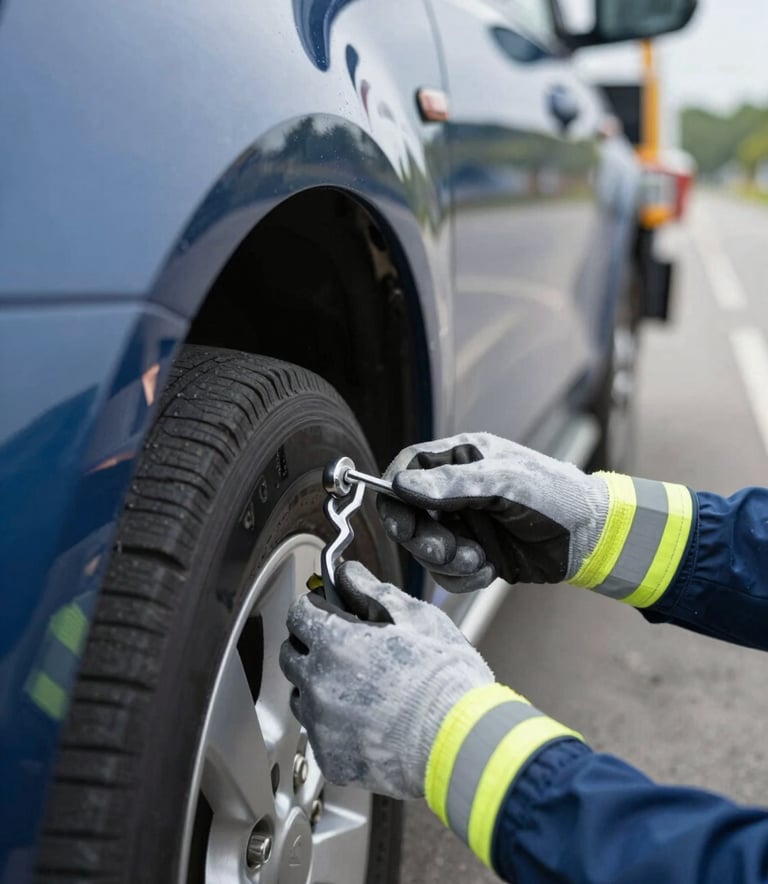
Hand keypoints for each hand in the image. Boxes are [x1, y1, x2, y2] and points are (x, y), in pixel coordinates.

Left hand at [279, 561, 493, 798]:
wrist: (462, 743)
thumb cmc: (445, 680)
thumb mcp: (416, 618)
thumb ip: (372, 590)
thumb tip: (348, 574)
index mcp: (336, 642)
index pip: (299, 614)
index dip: (315, 608)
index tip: (329, 611)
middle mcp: (319, 683)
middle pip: (292, 654)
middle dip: (311, 645)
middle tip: (346, 647)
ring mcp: (321, 725)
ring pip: (301, 696)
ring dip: (319, 685)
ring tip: (360, 687)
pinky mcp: (331, 758)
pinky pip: (319, 734)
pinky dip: (334, 725)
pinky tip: (367, 720)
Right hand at [378, 432, 608, 591]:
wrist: (591, 538)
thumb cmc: (556, 496)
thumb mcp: (505, 483)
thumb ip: (454, 485)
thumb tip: (402, 485)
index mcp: (461, 459)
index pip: (408, 468)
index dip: (395, 492)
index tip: (398, 516)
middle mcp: (456, 491)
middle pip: (408, 513)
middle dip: (421, 536)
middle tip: (442, 548)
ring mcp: (463, 524)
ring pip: (424, 548)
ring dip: (445, 560)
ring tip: (477, 559)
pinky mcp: (473, 555)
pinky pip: (445, 572)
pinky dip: (461, 577)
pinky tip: (487, 570)